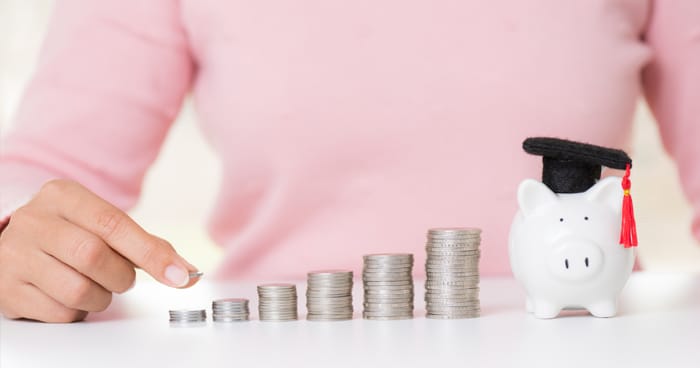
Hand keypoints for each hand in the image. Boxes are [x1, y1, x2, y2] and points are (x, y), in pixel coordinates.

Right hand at [0, 180, 198, 321]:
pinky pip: (60, 313)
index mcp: (63, 196)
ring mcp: (15, 256)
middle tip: (120, 277)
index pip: (113, 224)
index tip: (179, 274)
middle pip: (94, 257)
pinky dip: (77, 311)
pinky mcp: (7, 290)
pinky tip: (69, 295)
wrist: (11, 241)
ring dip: (100, 297)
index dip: (151, 253)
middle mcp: (34, 221)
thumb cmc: (69, 232)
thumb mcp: (102, 224)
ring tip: (93, 284)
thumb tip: (186, 270)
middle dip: (121, 276)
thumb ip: (145, 243)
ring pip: (78, 291)